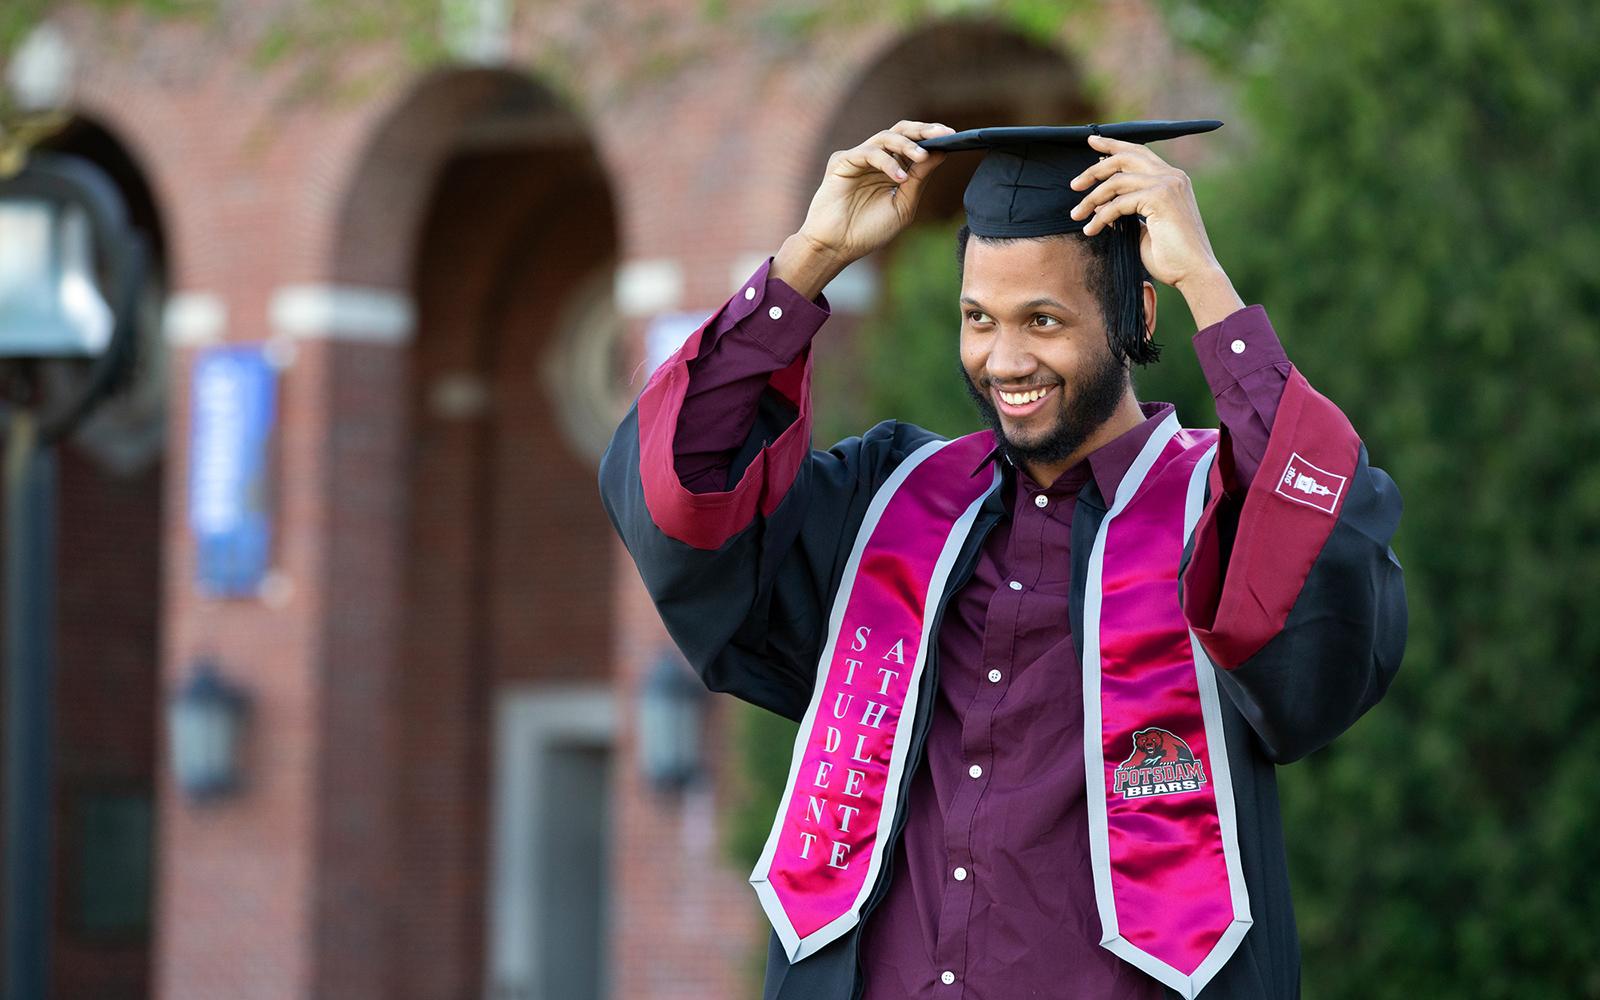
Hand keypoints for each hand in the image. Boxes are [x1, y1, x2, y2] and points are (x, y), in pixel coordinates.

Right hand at [795, 120, 953, 266]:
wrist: (837, 247)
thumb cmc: (868, 231)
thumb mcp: (903, 205)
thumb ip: (920, 179)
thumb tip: (940, 153)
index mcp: (891, 169)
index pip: (914, 144)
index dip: (932, 138)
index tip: (954, 137)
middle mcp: (876, 159)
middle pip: (901, 131)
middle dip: (923, 130)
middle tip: (943, 134)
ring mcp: (858, 158)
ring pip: (886, 137)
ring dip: (907, 145)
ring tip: (922, 157)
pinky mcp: (842, 161)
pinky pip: (868, 152)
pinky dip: (887, 162)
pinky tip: (899, 178)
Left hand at [1067, 134, 1225, 291]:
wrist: (1194, 274)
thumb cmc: (1171, 257)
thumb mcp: (1143, 229)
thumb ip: (1126, 212)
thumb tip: (1100, 205)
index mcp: (1172, 179)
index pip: (1139, 153)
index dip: (1113, 145)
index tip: (1092, 141)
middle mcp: (1172, 176)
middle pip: (1125, 157)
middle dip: (1095, 169)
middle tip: (1074, 185)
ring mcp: (1168, 184)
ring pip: (1117, 180)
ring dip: (1092, 198)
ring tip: (1076, 214)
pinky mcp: (1160, 197)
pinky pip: (1119, 202)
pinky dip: (1101, 215)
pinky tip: (1091, 229)